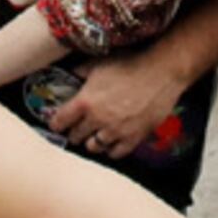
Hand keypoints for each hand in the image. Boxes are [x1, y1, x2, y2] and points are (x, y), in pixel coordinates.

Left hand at [45, 40, 192, 157]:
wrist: (160, 72)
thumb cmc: (130, 64)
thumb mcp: (99, 63)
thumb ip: (81, 72)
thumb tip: (70, 74)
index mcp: (85, 101)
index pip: (60, 121)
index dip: (56, 123)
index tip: (57, 123)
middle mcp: (97, 120)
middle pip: (76, 136)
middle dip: (74, 132)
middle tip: (76, 128)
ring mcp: (115, 131)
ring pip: (94, 147)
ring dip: (91, 142)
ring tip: (94, 136)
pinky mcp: (133, 138)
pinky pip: (116, 153)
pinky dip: (111, 149)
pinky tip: (111, 143)